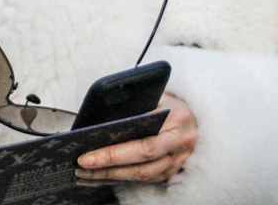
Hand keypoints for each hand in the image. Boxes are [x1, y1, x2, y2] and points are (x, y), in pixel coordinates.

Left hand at [75, 92, 197, 184]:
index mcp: (177, 120)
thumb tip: (100, 120)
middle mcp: (180, 144)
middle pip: (141, 165)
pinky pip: (144, 181)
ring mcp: (178, 161)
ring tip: (84, 174)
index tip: (87, 154)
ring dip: (110, 177)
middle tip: (80, 166)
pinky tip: (100, 177)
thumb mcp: (158, 95)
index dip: (114, 153)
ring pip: (142, 176)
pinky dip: (119, 180)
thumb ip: (137, 105)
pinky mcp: (172, 172)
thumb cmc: (171, 101)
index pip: (143, 143)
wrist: (197, 113)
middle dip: (107, 167)